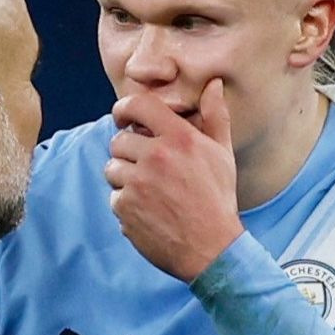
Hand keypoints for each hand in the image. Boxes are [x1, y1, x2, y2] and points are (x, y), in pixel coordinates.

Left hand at [105, 78, 244, 281]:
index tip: (123, 117)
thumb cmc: (218, 199)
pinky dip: (127, 204)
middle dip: (128, 152)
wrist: (212, 249)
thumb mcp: (222, 154)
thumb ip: (216, 116)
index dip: (124, 109)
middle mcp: (155, 157)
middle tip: (146, 167)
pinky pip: (114, 197)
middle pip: (119, 141)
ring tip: (150, 191)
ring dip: (125, 177)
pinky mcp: (125, 208)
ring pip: (112, 169)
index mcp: (179, 138)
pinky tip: (149, 211)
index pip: (138, 106)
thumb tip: (214, 84)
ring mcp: (137, 184)